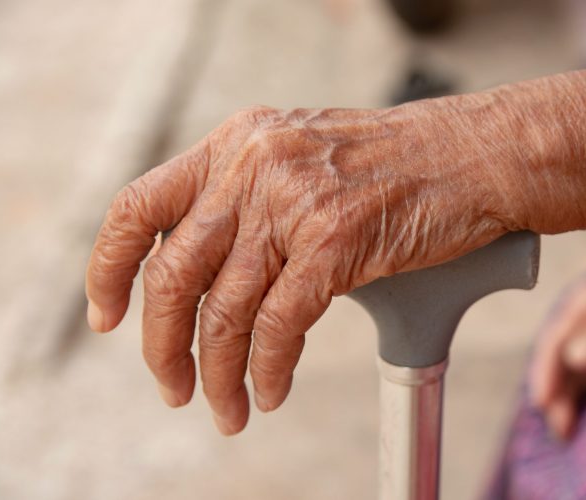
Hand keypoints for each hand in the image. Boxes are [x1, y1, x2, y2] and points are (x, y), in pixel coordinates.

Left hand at [85, 103, 518, 434]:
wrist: (476, 155)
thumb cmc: (400, 165)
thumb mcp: (303, 159)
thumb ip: (252, 201)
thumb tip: (212, 274)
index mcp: (236, 144)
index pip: (139, 207)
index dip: (109, 269)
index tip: (109, 319)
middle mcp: (253, 167)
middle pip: (174, 274)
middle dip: (164, 347)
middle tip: (174, 389)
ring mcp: (294, 203)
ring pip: (225, 311)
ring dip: (219, 375)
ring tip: (227, 409)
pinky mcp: (336, 242)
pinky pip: (280, 326)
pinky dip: (268, 370)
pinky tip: (270, 392)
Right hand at [530, 227, 585, 439]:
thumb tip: (574, 359)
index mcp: (578, 310)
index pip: (552, 345)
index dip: (544, 373)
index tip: (542, 401)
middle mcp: (581, 328)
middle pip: (558, 365)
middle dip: (554, 394)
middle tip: (558, 427)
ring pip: (572, 376)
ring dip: (566, 401)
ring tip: (566, 433)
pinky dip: (582, 399)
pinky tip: (580, 419)